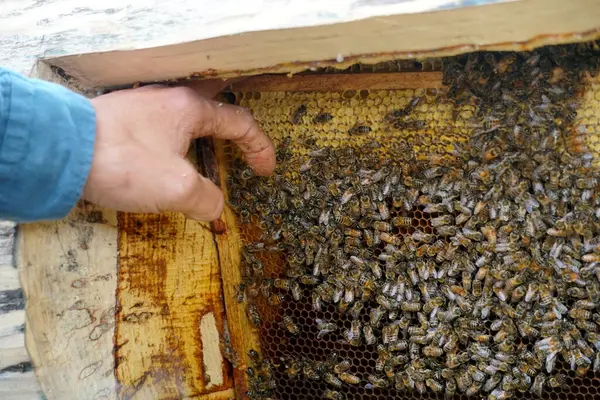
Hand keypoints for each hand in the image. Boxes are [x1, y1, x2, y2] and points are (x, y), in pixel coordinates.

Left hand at [84, 83, 274, 220]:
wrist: (60, 151)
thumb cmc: (125, 162)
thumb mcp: (178, 188)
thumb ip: (207, 200)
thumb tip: (215, 210)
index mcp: (191, 109)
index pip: (240, 123)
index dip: (260, 147)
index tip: (266, 171)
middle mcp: (169, 101)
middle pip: (214, 117)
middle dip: (233, 140)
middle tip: (242, 161)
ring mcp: (142, 108)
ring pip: (184, 124)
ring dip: (202, 145)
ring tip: (205, 168)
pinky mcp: (120, 122)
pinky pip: (160, 132)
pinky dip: (175, 149)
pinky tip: (165, 167)